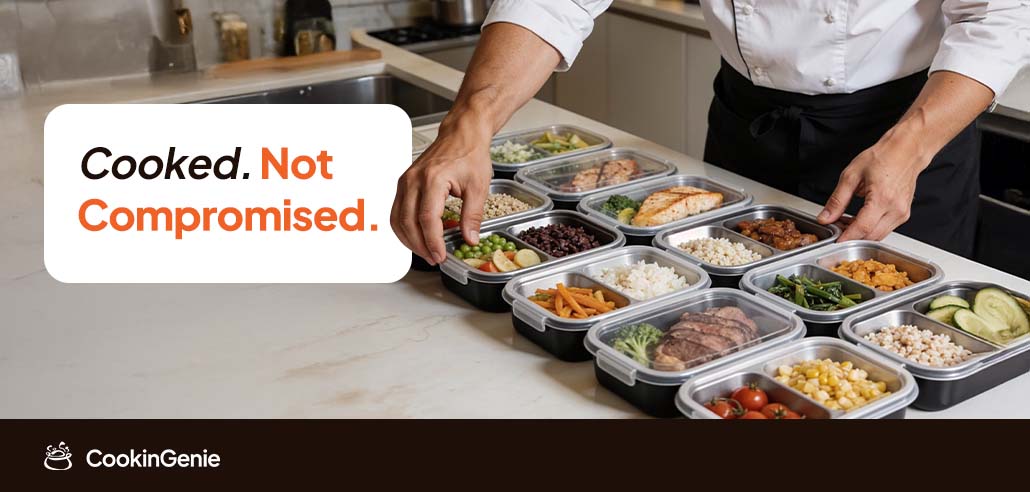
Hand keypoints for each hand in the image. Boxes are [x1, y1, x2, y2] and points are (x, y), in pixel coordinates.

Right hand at [391, 119, 493, 264]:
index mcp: (432, 179)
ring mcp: (406, 181)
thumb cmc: (470, 154)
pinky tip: (416, 237)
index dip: (432, 241)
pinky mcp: (404, 183)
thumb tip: (470, 239)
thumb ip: (472, 215)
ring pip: (397, 219)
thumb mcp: (479, 186)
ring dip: (409, 240)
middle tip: (434, 259)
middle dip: (420, 245)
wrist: (461, 134)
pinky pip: (397, 211)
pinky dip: (404, 228)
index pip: (427, 218)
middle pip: (408, 222)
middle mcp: (414, 180)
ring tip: (426, 252)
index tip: (440, 255)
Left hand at [817, 127, 931, 241]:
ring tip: (846, 221)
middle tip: (837, 227)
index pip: (862, 228)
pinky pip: (885, 229)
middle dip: (851, 236)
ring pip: (878, 236)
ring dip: (861, 234)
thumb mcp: (851, 175)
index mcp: (882, 198)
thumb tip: (826, 218)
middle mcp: (896, 208)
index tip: (835, 241)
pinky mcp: (904, 214)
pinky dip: (871, 229)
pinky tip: (860, 219)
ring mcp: (902, 213)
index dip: (846, 237)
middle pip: (870, 236)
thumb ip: (837, 200)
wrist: (906, 151)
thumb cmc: (882, 157)